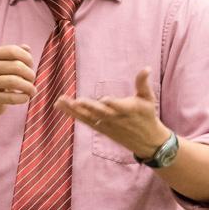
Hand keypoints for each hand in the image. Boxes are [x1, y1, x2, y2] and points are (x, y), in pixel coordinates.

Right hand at [0, 44, 35, 117]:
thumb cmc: (2, 76)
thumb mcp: (8, 62)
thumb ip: (18, 53)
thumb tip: (27, 47)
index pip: (13, 50)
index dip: (27, 57)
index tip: (31, 66)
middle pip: (16, 66)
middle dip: (30, 74)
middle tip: (33, 80)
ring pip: (13, 81)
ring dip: (28, 87)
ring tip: (33, 90)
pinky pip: (10, 97)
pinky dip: (22, 98)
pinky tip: (26, 98)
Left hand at [55, 67, 170, 157]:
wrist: (147, 142)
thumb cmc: (147, 116)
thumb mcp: (148, 99)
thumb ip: (143, 83)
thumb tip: (147, 67)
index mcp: (128, 110)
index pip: (119, 107)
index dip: (112, 104)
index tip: (104, 99)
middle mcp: (115, 119)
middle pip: (100, 113)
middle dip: (88, 108)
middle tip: (75, 101)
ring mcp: (106, 125)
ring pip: (88, 118)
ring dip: (73, 110)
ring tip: (60, 101)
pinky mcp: (101, 129)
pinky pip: (85, 121)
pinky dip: (73, 115)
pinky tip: (60, 106)